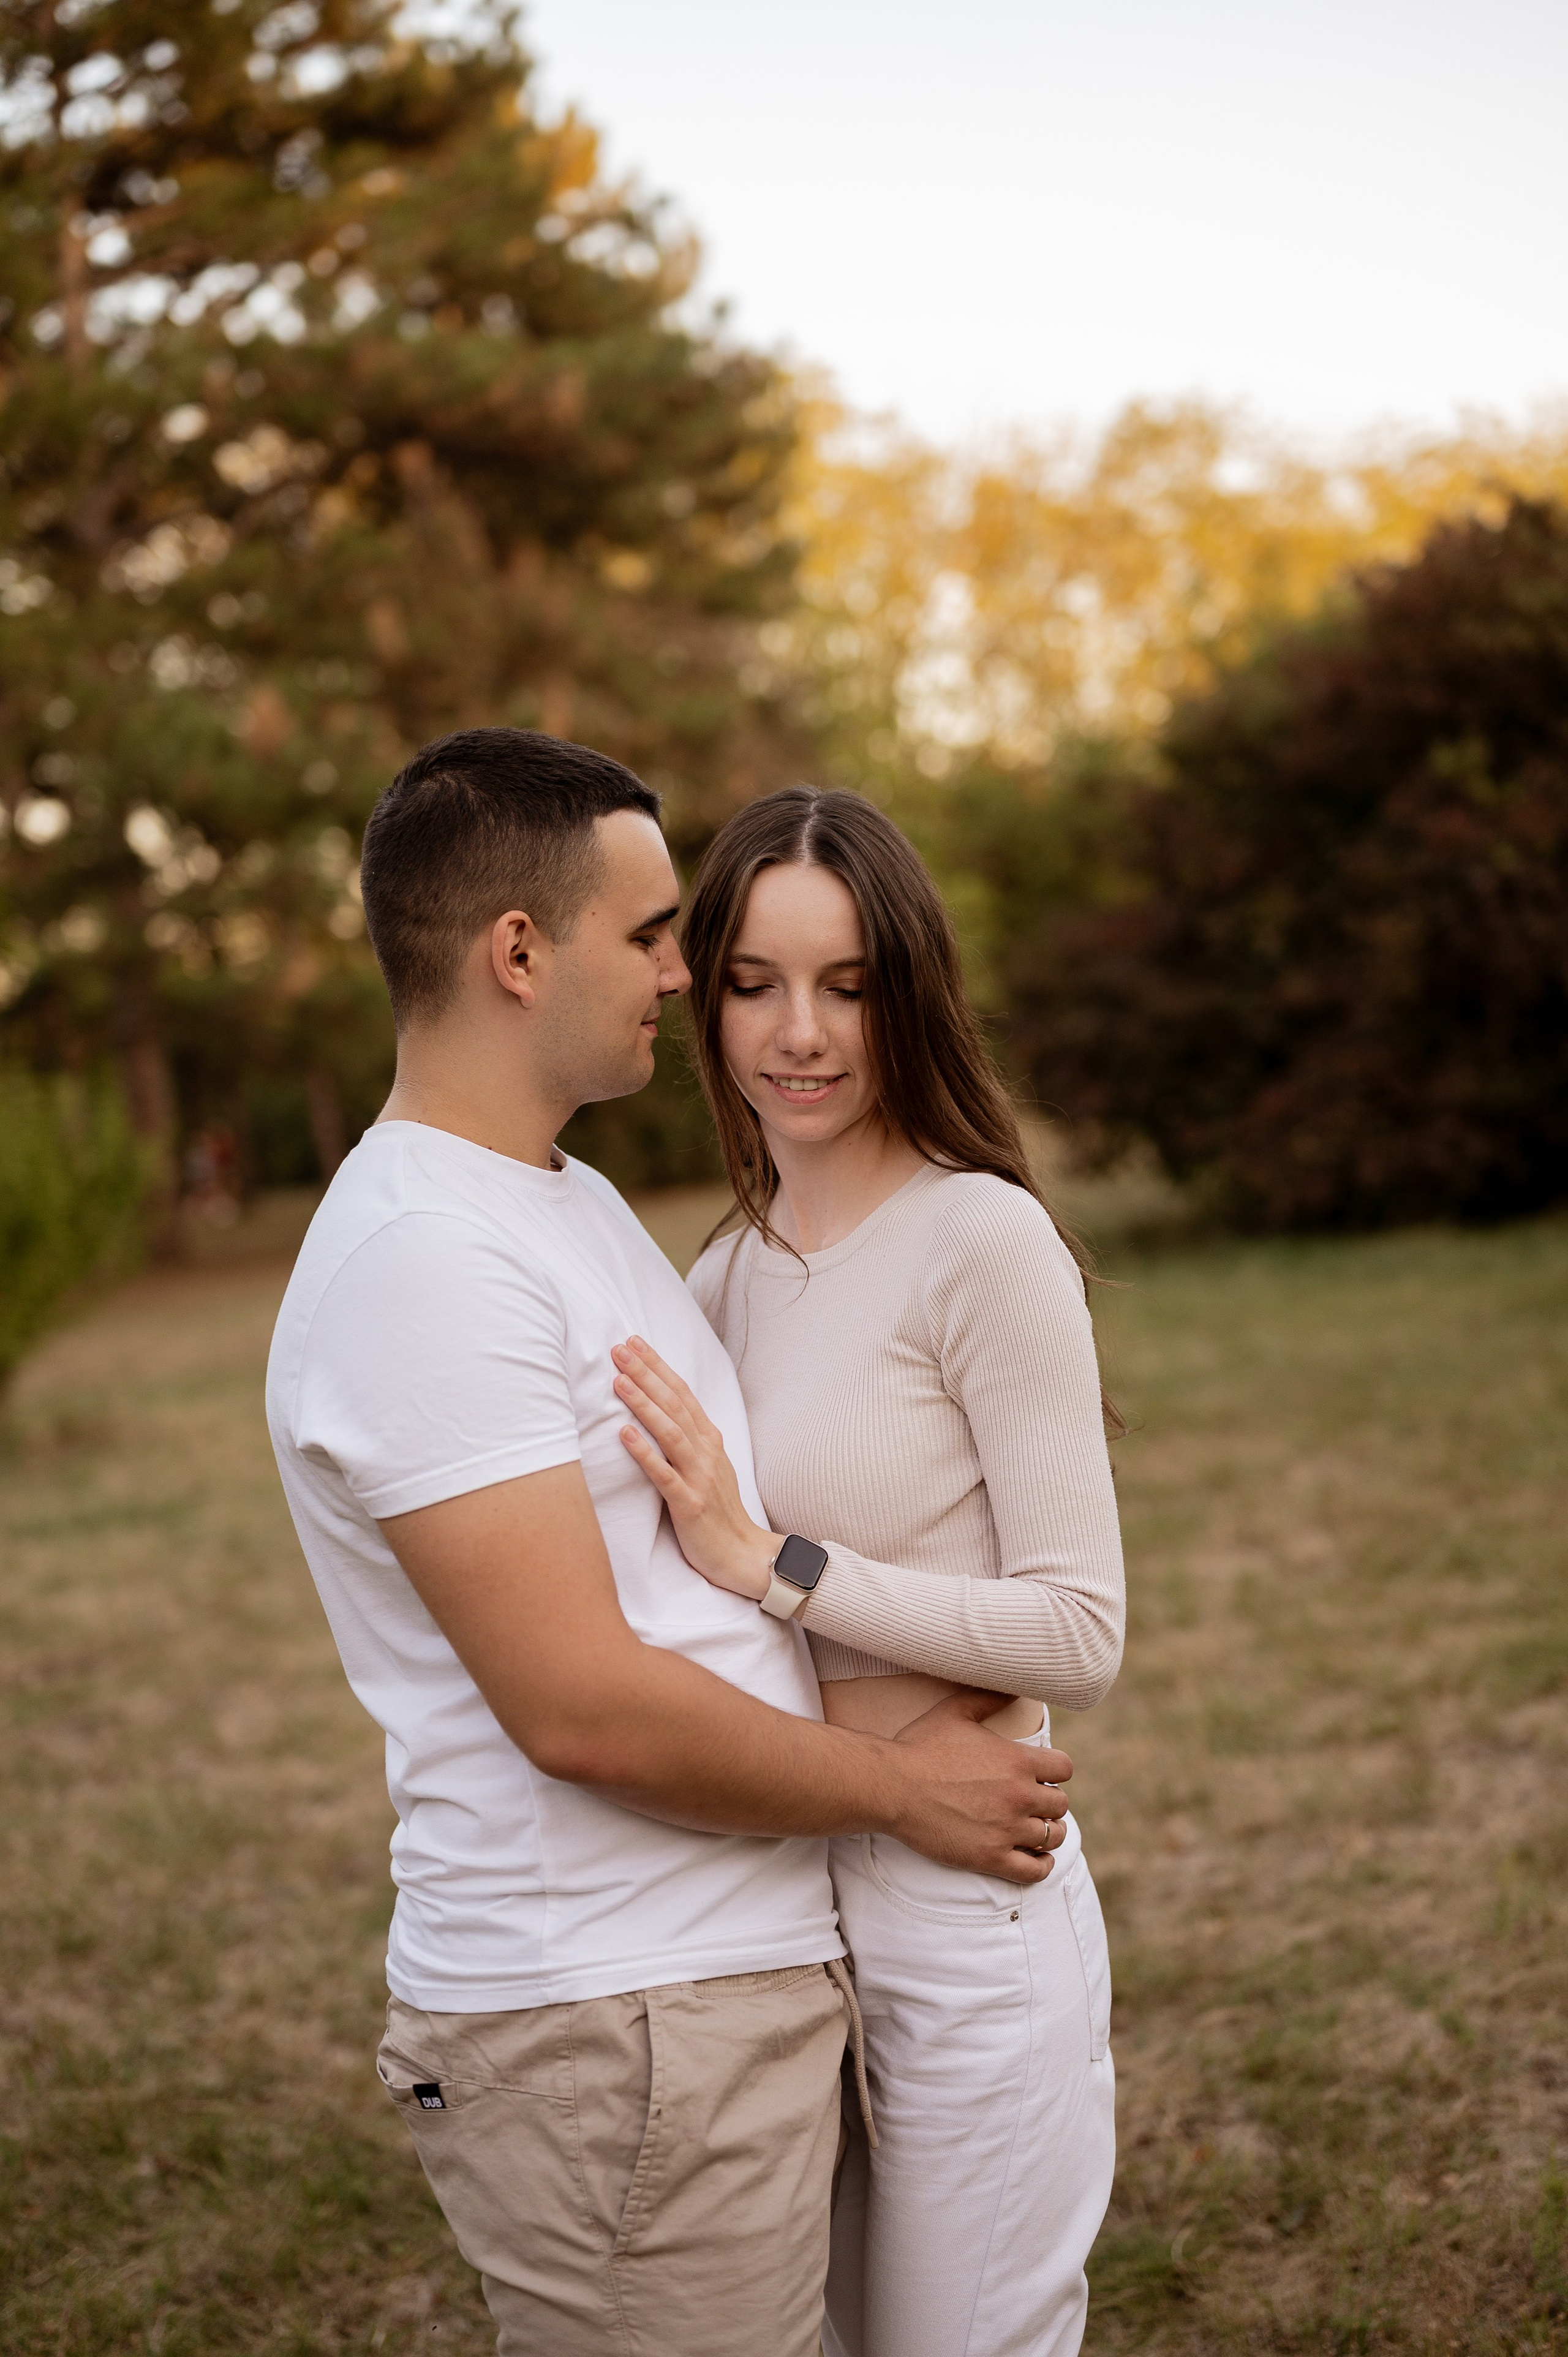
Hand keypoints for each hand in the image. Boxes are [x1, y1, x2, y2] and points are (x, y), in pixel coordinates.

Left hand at [613, 1337, 777, 1600]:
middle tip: (619, 1348)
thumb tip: (664, 1410)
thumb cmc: (720, 1512)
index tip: (634, 1342)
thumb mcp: (709, 1467)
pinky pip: (665, 1475)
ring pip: (670, 1433)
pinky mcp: (689, 1505)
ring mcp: (700, 1478)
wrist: (744, 1555)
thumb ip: (690, 1439)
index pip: (682, 1393)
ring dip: (644, 1404)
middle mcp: (707, 1452)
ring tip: (619, 1381)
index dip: (658, 1366)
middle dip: (646, 1374)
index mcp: (710, 1440)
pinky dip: (645, 1452)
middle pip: (674, 1404)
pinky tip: (624, 1434)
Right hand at [887, 1689, 1074, 1884]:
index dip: (1054, 1771)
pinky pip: (1035, 1870)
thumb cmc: (920, 1746)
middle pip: (1061, 1804)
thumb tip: (1016, 1688)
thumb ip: (989, 1698)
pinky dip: (1041, 1866)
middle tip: (1032, 1803)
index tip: (1040, 1775)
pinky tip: (1035, 1858)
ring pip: (1053, 1836)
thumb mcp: (955, 1711)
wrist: (891, 1786)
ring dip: (1048, 1832)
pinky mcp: (990, 1857)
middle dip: (1049, 1802)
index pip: (1064, 1768)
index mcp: (1017, 1760)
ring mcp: (1007, 1829)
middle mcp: (1019, 1795)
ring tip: (1035, 1829)